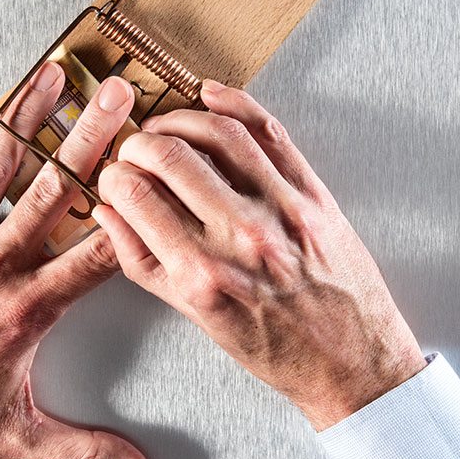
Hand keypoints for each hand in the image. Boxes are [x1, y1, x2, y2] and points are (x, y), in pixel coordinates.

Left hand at [0, 67, 150, 458]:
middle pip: (52, 195)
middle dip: (91, 141)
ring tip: (50, 77)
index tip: (156, 174)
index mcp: (26, 312)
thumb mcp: (19, 437)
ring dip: (24, 122)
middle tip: (118, 98)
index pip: (95, 253)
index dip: (130, 209)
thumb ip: (88, 452)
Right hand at [92, 80, 426, 430]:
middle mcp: (240, 238)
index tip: (113, 176)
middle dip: (139, 143)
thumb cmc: (275, 347)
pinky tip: (212, 96)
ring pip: (219, 133)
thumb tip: (109, 213)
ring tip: (165, 125)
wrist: (350, 361)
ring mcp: (281, 211)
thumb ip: (143, 262)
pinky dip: (237, 103)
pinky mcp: (313, 196)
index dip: (114, 176)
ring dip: (180, 118)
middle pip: (169, 157)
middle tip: (134, 148)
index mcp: (201, 274)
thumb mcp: (194, 317)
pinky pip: (271, 132)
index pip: (136, 196)